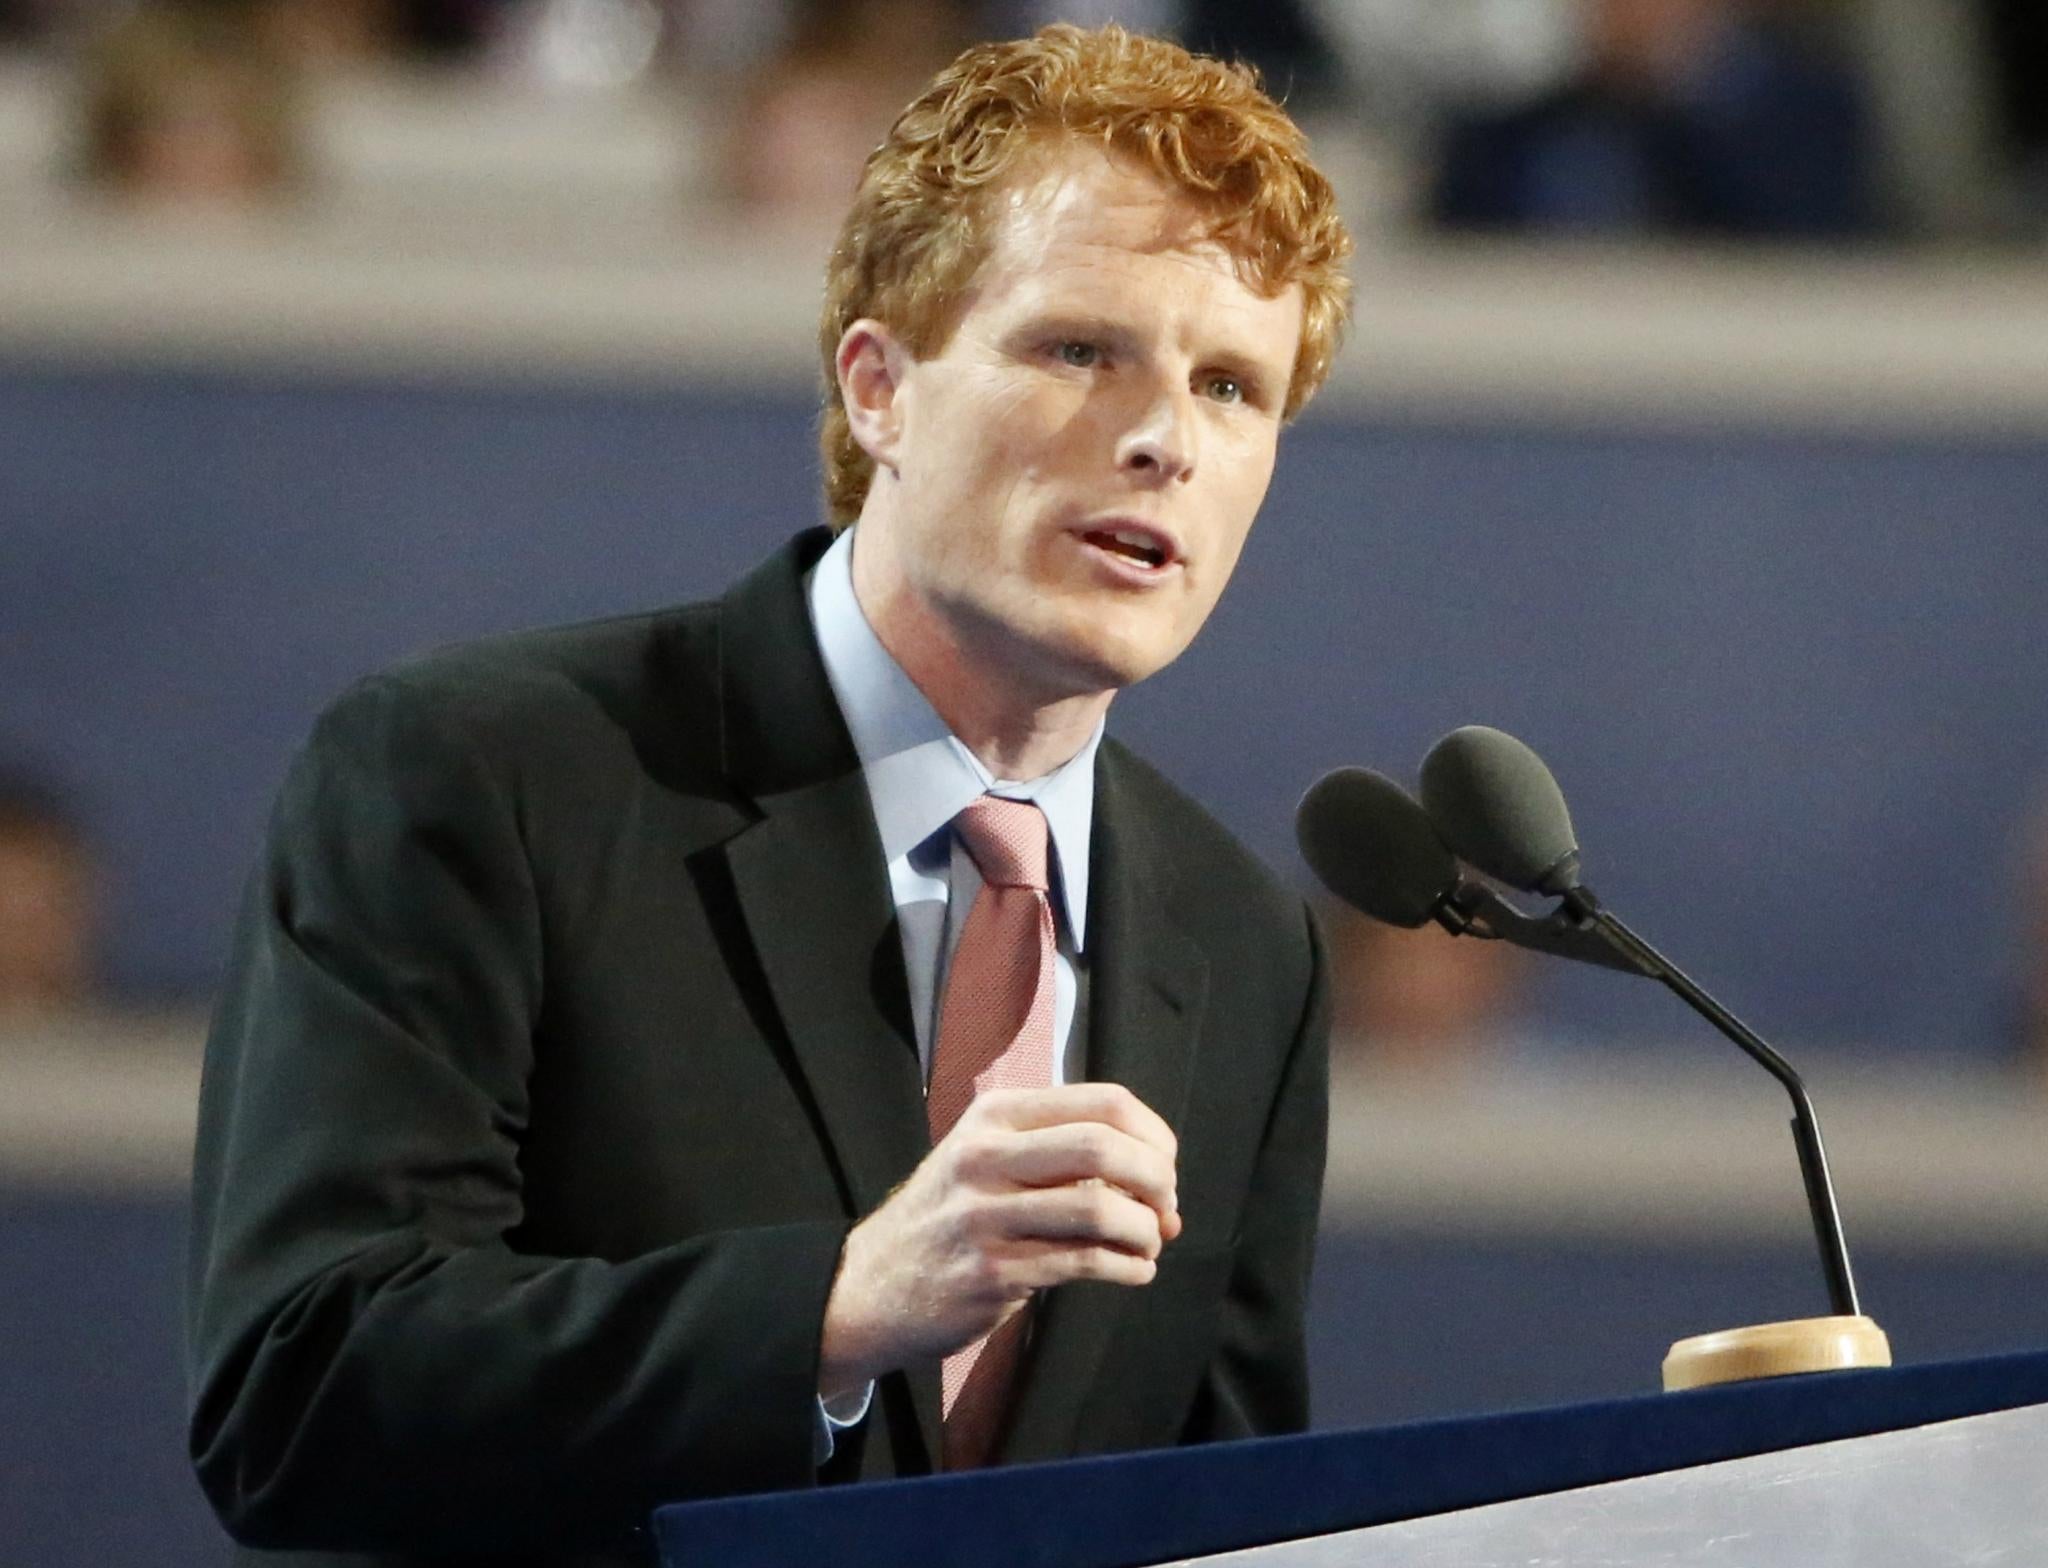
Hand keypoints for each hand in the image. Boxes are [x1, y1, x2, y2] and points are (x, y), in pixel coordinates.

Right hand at [817, 1083, 1180, 1397]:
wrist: (869, 1287)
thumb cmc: (947, 1219)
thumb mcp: (987, 1160)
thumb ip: (1062, 1159)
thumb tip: (1160, 1187)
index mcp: (996, 1116)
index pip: (1104, 1102)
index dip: (1154, 1136)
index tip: (1164, 1168)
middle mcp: (986, 1156)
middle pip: (1104, 1146)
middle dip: (1157, 1180)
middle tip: (1165, 1210)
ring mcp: (985, 1215)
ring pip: (1099, 1208)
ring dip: (1145, 1231)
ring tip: (1149, 1245)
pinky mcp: (991, 1272)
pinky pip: (1083, 1262)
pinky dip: (1128, 1268)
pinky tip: (1134, 1271)